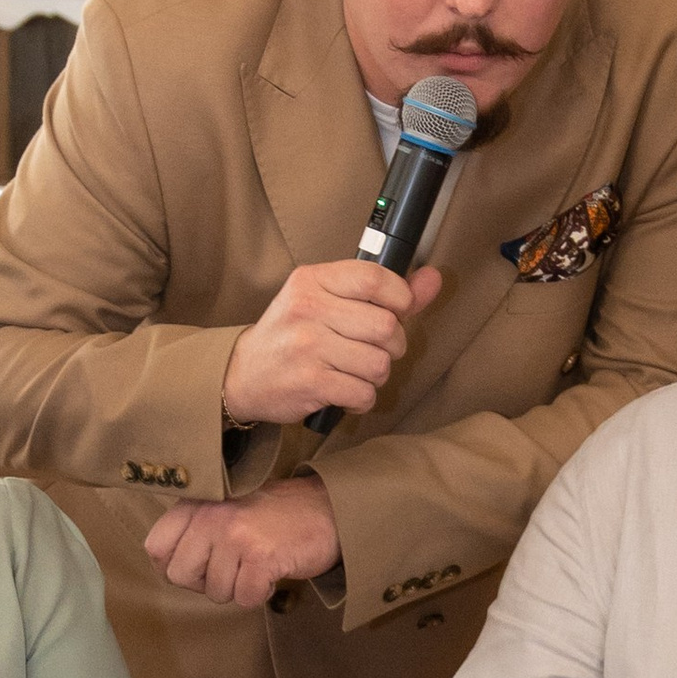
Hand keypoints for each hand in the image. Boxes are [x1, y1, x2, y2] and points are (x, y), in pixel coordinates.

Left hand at [143, 477, 342, 607]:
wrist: (328, 507)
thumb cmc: (275, 513)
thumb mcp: (226, 506)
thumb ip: (195, 528)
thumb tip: (169, 568)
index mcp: (198, 503)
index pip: (155, 547)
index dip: (174, 565)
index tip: (198, 566)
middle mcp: (211, 516)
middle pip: (180, 576)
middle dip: (206, 583)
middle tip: (232, 569)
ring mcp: (235, 536)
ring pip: (215, 592)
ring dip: (238, 589)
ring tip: (256, 565)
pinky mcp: (261, 557)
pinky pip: (245, 598)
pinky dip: (260, 593)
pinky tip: (271, 573)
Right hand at [219, 259, 442, 428]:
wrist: (243, 374)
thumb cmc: (291, 334)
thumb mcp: (327, 300)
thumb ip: (383, 291)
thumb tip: (433, 279)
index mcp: (313, 280)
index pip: (375, 279)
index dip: (400, 298)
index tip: (396, 311)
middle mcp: (308, 309)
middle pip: (386, 327)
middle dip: (392, 346)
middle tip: (375, 349)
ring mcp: (307, 346)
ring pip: (379, 364)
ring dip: (377, 376)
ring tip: (357, 372)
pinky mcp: (310, 382)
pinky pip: (363, 393)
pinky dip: (362, 399)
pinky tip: (346, 392)